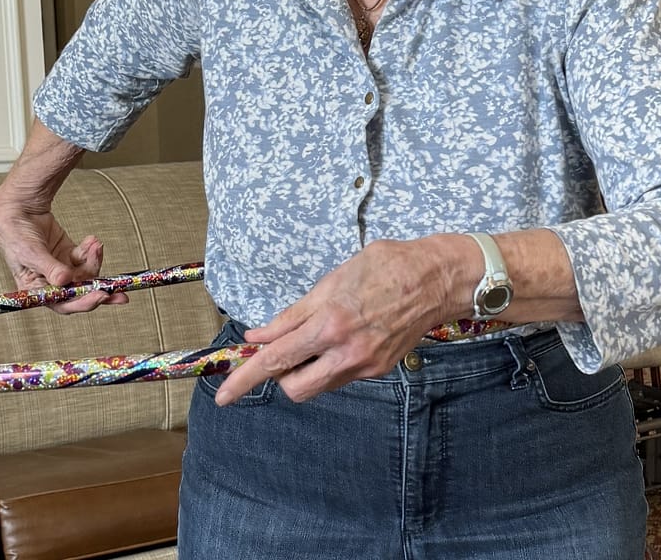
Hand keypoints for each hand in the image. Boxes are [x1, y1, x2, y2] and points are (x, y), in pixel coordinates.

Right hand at [0, 192, 125, 313]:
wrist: (19, 210)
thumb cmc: (16, 234)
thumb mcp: (30, 252)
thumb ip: (49, 267)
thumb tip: (65, 281)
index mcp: (37, 290)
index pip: (62, 304)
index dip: (82, 303)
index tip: (101, 296)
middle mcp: (51, 283)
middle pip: (79, 293)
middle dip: (100, 290)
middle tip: (118, 289)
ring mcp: (62, 269)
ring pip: (86, 274)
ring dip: (95, 261)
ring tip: (95, 245)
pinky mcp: (69, 255)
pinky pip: (86, 258)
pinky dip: (92, 251)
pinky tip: (92, 241)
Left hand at [213, 236, 467, 405]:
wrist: (437, 278)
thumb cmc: (385, 267)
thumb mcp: (332, 281)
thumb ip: (293, 315)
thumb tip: (259, 337)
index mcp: (330, 324)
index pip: (275, 360)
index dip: (244, 379)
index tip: (224, 394)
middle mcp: (346, 352)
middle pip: (295, 388)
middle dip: (281, 377)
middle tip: (283, 352)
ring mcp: (365, 365)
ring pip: (318, 385)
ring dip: (307, 370)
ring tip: (319, 338)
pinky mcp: (379, 369)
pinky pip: (341, 376)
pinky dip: (331, 363)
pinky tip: (345, 337)